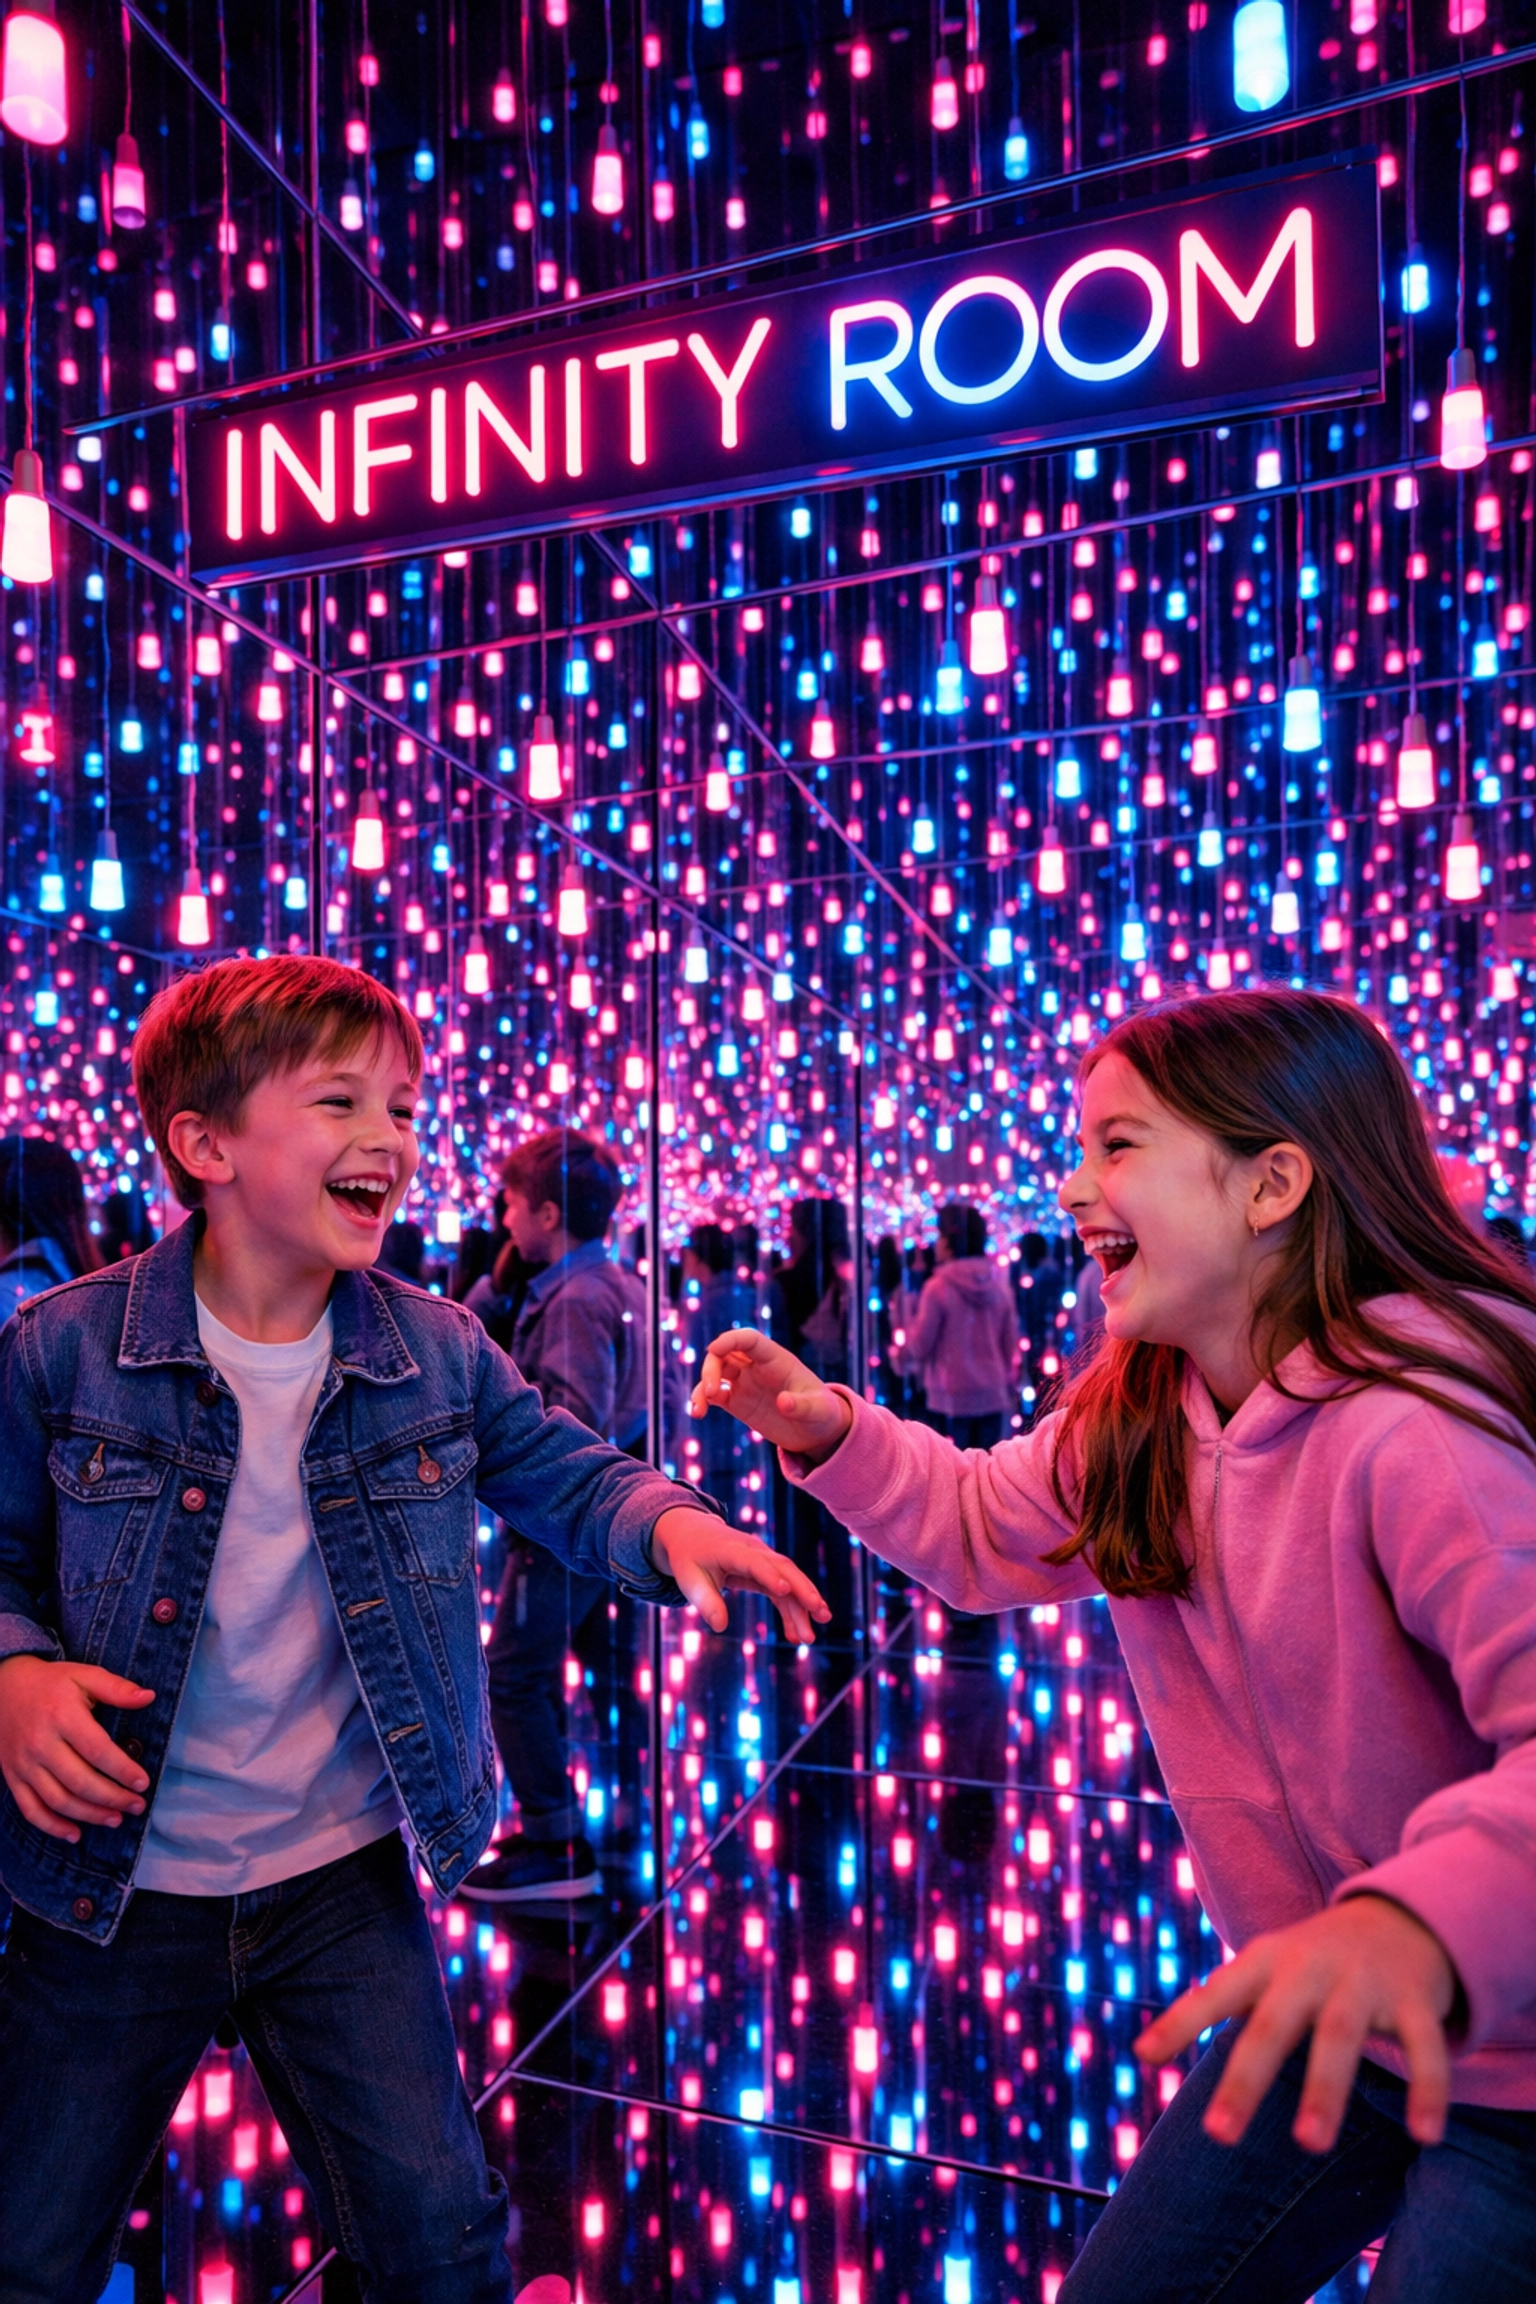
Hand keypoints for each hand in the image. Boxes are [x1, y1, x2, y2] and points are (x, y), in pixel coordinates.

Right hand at [0, 1654, 156, 1842]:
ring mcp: (24, 1764)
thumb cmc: (51, 1683)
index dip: (122, 1770)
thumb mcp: (84, 1675)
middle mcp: (41, 1744)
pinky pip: (30, 1809)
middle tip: (138, 1806)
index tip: (143, 1783)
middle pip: (79, 1781)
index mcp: (62, 1716)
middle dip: (112, 1798)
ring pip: (58, 1800)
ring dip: (89, 1815)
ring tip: (116, 1819)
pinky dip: (52, 1827)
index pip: (97, 1750)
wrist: (3, 1688)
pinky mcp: (12, 1777)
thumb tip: (149, 1697)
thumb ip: (116, 1688)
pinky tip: (75, 1834)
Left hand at [650, 1506, 832, 1644]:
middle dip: (804, 1590)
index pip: (755, 1562)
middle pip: (784, 1568)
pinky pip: (783, 1591)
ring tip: (810, 1637)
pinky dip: (791, 1611)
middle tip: (820, 1613)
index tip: (784, 1590)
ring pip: (790, 1580)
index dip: (769, 1575)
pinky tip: (794, 1634)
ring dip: (804, 1606)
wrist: (693, 1534)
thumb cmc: (689, 1557)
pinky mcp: (766, 1570)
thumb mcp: (690, 1579)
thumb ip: (706, 1602)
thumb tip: (720, 1627)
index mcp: (732, 1549)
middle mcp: (754, 1550)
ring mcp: (763, 1559)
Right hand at [688, 1327, 851, 1465]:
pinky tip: (697, 1413)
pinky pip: (713, 1394)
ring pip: (715, 1372)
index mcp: (777, 1360)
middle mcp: (757, 1367)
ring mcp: (745, 1383)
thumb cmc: (822, 1413)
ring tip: (699, 1408)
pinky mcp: (737, 1402)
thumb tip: (783, 1403)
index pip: (749, 1340)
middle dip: (711, 1366)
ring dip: (702, 1384)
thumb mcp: (819, 1410)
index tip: (714, 1348)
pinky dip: (701, 1400)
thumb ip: (803, 1406)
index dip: (731, 1340)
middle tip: (709, 1390)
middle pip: (726, 1353)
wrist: (816, 1431)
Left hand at [1136, 1894, 1456, 2154]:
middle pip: (1273, 2023)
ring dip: (1324, 2089)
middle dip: (1247, 2078)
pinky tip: (1423, 2135)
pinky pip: (1423, 2046)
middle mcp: (1311, 1968)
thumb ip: (1208, 2008)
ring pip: (1341, 2034)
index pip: (1217, 1992)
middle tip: (1220, 2134)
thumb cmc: (1311, 1960)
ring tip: (1308, 2144)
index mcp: (1268, 1961)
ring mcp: (1363, 1981)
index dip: (1180, 2021)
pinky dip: (1426, 2088)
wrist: (1400, 1915)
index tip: (1144, 2058)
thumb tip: (1140, 2054)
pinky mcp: (1413, 1999)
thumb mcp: (1261, 1970)